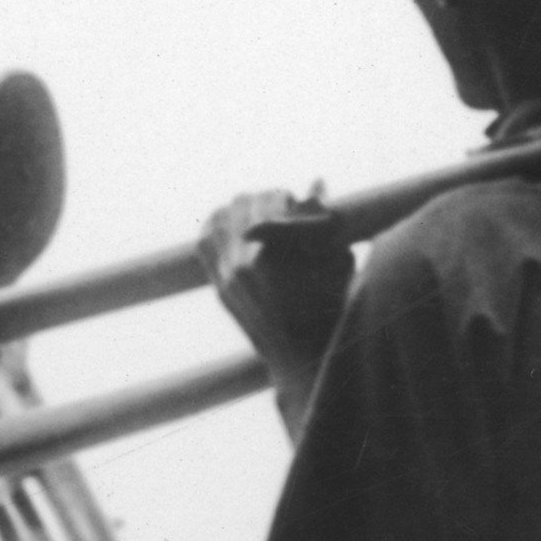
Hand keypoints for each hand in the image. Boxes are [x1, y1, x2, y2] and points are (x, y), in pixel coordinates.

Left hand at [202, 188, 355, 396]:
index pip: (270, 200)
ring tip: (259, 218)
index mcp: (270, 256)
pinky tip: (236, 229)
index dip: (287, 197)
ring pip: (217, 218)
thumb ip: (324, 220)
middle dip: (264, 201)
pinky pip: (204, 242)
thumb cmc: (331, 309)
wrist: (303, 358)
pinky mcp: (220, 288)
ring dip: (238, 211)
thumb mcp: (336, 261)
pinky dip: (217, 228)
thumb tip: (315, 182)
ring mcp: (226, 278)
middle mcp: (240, 265)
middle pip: (242, 203)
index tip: (298, 203)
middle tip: (282, 211)